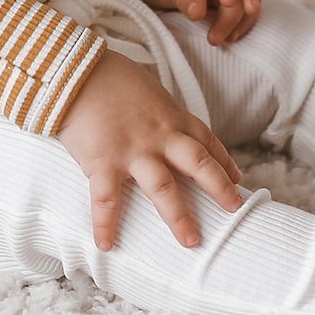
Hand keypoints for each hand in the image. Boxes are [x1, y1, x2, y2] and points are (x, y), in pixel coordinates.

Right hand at [55, 49, 243, 249]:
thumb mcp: (147, 85)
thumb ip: (157, 105)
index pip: (206, 140)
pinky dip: (106, 224)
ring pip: (165, 188)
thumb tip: (159, 110)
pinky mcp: (104, 162)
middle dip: (219, 188)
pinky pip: (107, 200)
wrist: (78, 70)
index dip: (223, 161)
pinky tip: (106, 244)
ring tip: (191, 241)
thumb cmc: (110, 73)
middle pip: (198, 164)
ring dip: (179, 217)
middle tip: (234, 209)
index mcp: (171, 115)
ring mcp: (134, 150)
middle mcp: (159, 135)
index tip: (236, 180)